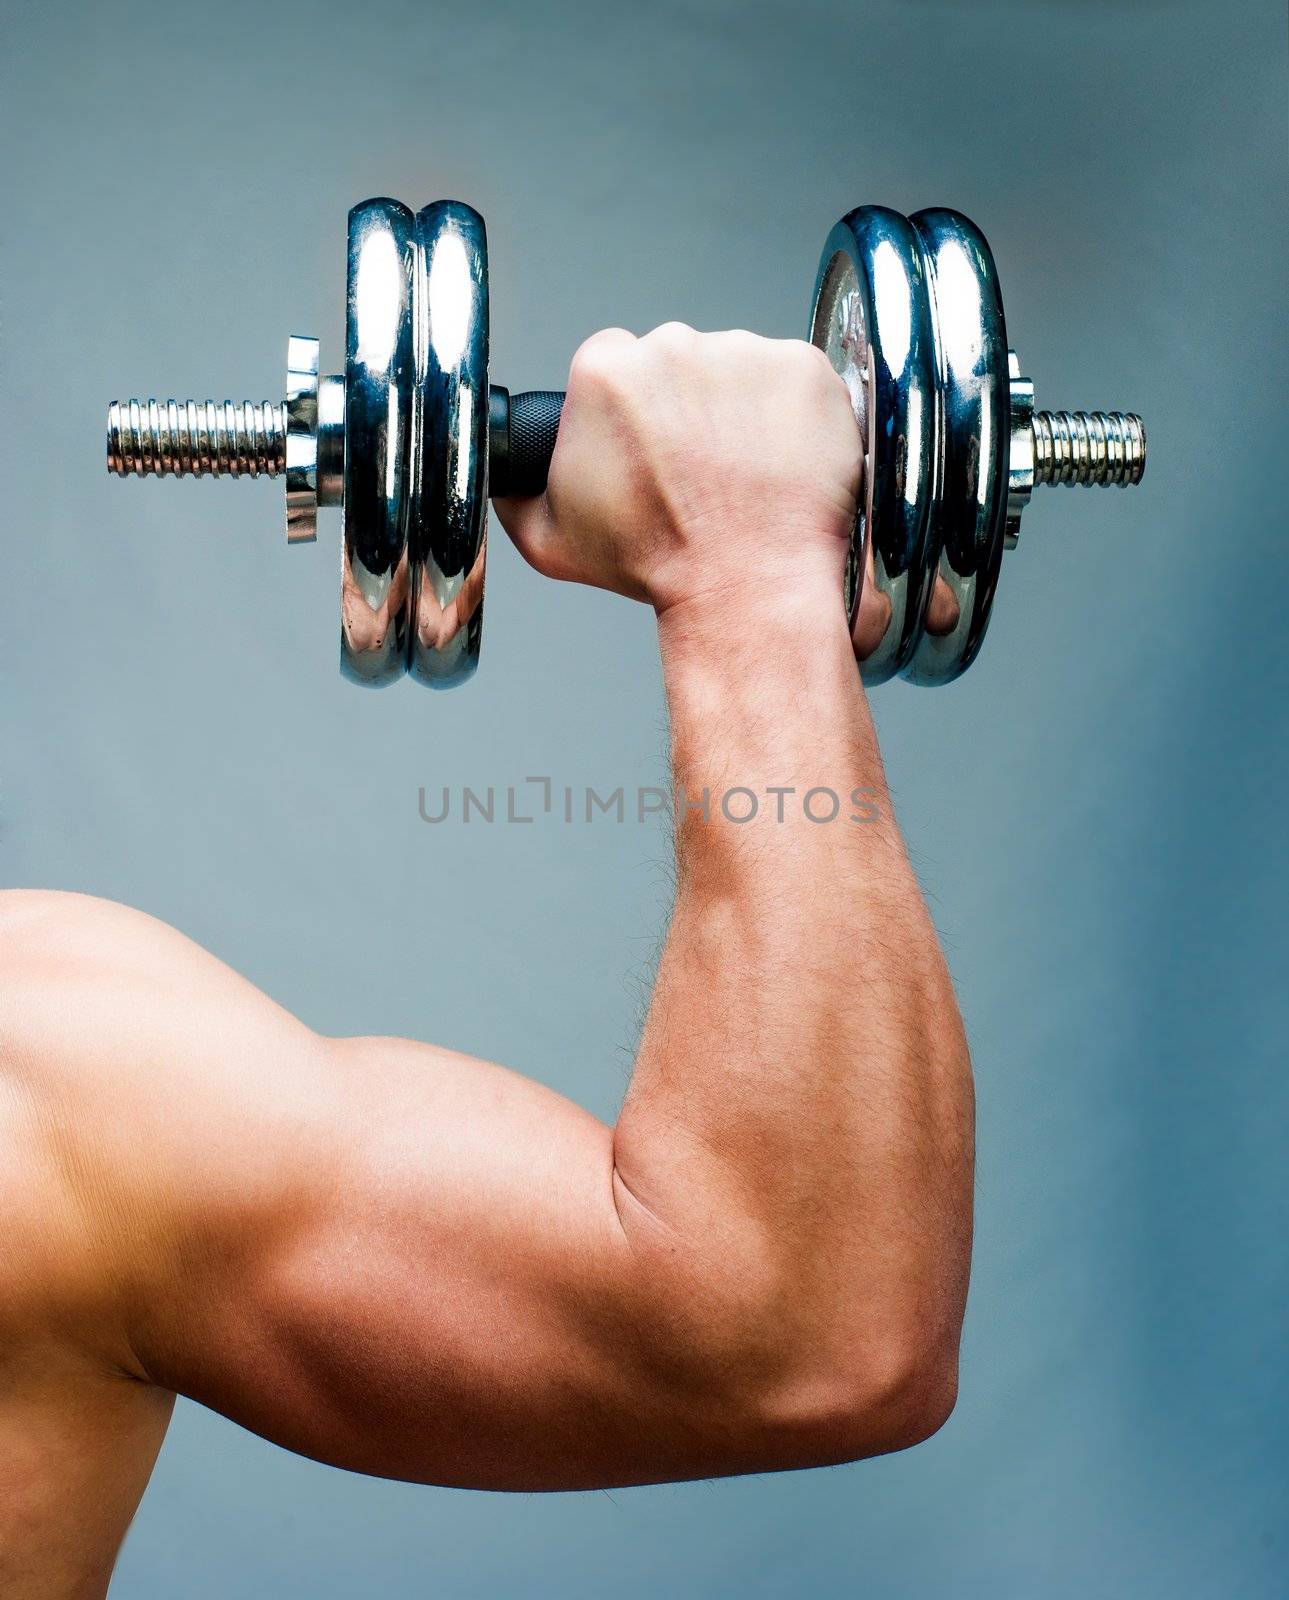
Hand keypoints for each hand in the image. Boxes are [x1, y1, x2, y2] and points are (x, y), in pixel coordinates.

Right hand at [493, 324, 861, 619]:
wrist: (746, 585)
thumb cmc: (659, 563)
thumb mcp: (550, 541)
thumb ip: (516, 494)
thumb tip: (510, 475)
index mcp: (605, 371)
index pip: (613, 365)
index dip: (630, 413)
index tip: (646, 448)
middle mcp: (674, 347)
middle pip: (676, 361)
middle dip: (684, 406)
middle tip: (696, 468)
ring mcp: (745, 354)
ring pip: (736, 368)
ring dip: (738, 410)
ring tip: (740, 472)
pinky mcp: (803, 370)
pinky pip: (792, 380)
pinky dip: (790, 416)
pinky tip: (777, 463)